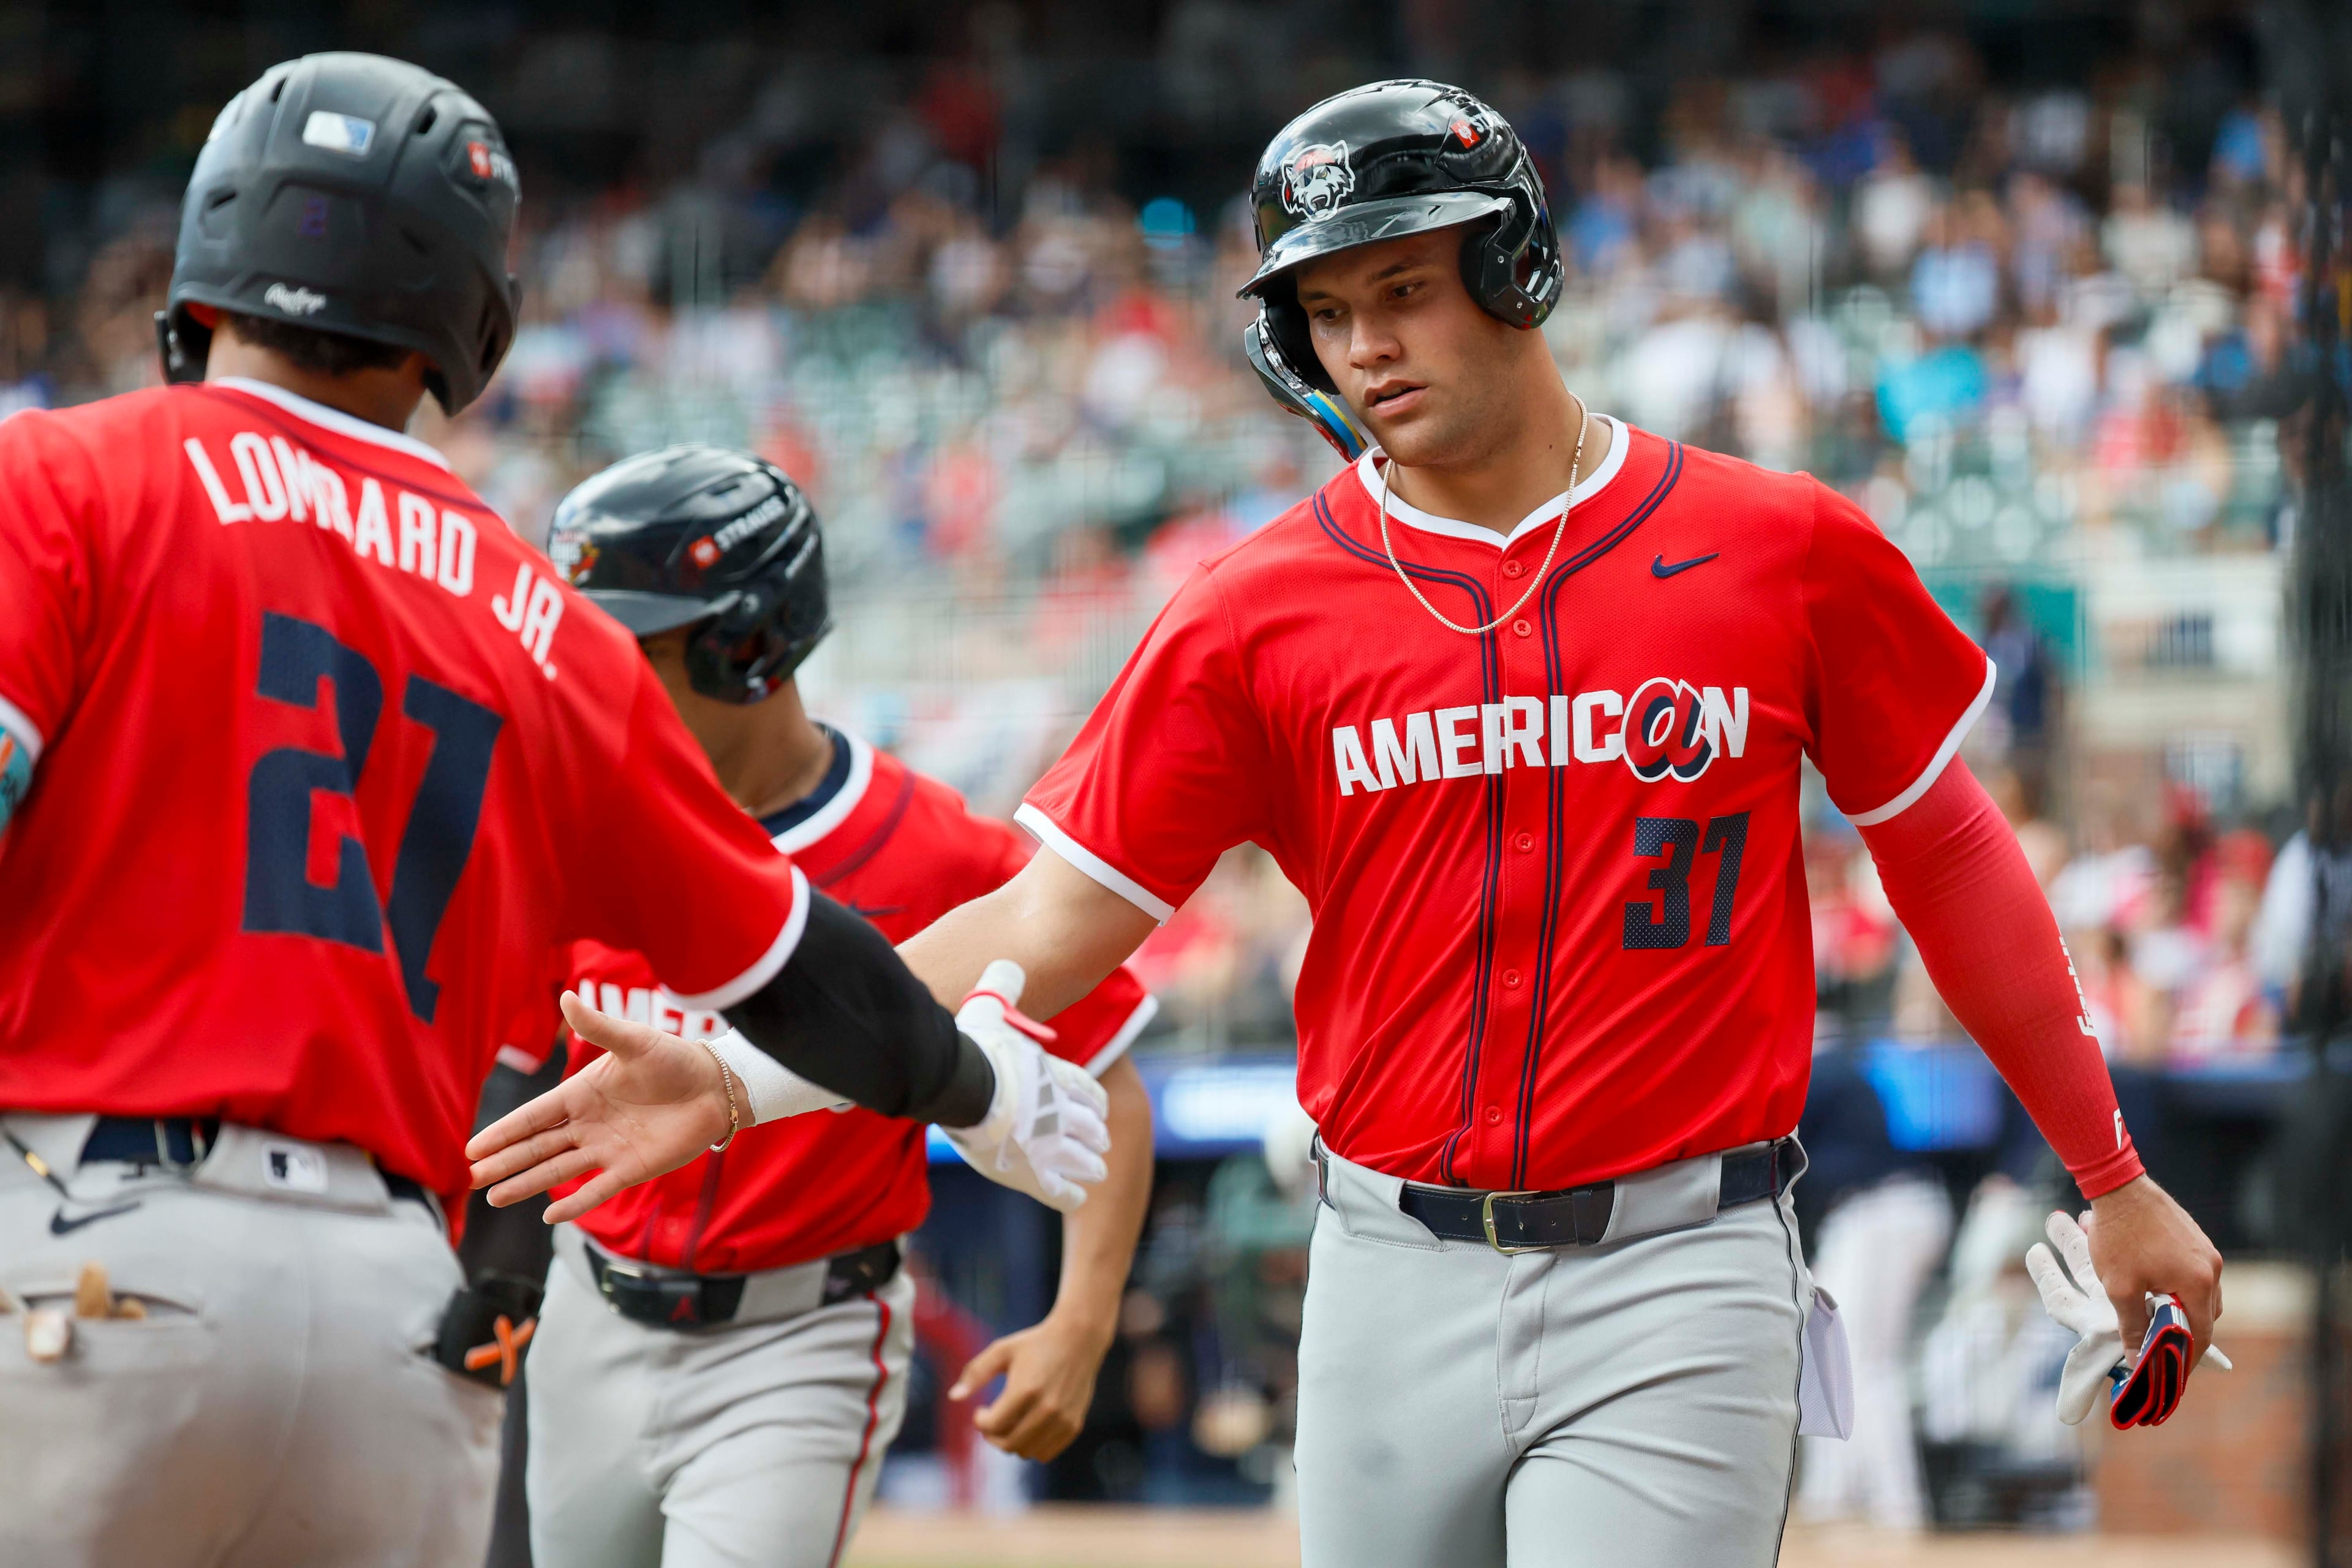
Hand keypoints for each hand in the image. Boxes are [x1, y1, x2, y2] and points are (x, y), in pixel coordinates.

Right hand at [465, 991, 730, 1223]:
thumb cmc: (675, 1059)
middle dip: (506, 1162)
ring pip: (558, 1170)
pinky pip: (598, 1189)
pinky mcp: (632, 1168)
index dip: (504, 1131)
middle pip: (538, 1147)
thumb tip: (566, 995)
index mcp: (582, 1094)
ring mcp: (608, 1149)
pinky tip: (550, 1218)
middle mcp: (588, 1124)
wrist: (716, 1086)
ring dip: (527, 1184)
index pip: (534, 1116)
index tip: (473, 1148)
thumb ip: (599, 1026)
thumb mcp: (634, 1041)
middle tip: (473, 1177)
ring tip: (494, 1198)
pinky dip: (576, 1204)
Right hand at [943, 961, 1110, 1212]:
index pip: (1085, 1090)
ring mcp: (1049, 1145)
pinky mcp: (1032, 1174)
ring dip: (1090, 1164)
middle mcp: (1059, 1111)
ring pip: (1081, 1159)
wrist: (965, 1086)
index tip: (1100, 1109)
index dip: (1094, 1101)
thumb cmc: (974, 1047)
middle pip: (1088, 1126)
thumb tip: (1007, 964)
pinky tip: (1077, 1199)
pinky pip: (1060, 1191)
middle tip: (1101, 1142)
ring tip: (1097, 1170)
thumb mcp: (990, 1007)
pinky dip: (1070, 1194)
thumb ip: (1002, 987)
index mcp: (1052, 1076)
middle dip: (1095, 1134)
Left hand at [948, 1312, 1114, 1460]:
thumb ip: (975, 1373)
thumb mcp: (1002, 1351)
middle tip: (992, 1421)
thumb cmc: (1035, 1344)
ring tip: (1011, 1422)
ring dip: (1012, 1442)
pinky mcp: (1074, 1425)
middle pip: (1008, 1444)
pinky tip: (1028, 1426)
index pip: (993, 1426)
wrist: (1078, 1339)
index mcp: (1025, 1390)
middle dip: (993, 1436)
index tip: (981, 1410)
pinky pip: (1046, 1453)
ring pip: (1026, 1452)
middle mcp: (1046, 1409)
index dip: (980, 1422)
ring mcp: (1063, 1420)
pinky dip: (1032, 1446)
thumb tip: (953, 1397)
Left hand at [2087, 1175, 2223, 1360]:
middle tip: (2163, 1351)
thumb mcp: (2120, 1287)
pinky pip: (2197, 1276)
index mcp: (2199, 1283)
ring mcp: (2207, 1251)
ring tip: (2158, 1324)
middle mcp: (2211, 1268)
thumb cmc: (2118, 1237)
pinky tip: (2159, 1292)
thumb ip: (2133, 1325)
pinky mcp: (2197, 1240)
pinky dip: (2183, 1291)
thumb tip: (2139, 1359)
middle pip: (2207, 1317)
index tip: (2172, 1375)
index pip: (2202, 1335)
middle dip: (2187, 1336)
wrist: (2119, 1187)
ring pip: (2203, 1296)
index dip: (2187, 1358)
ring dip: (2185, 1312)